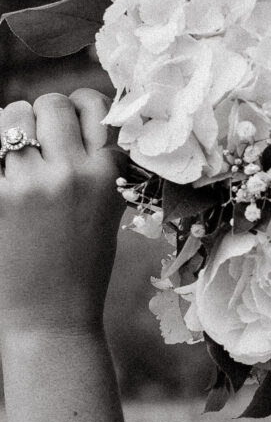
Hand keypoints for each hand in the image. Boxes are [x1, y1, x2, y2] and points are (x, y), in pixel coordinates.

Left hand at [0, 90, 126, 339]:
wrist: (52, 317)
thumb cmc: (81, 268)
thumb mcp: (108, 214)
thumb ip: (99, 168)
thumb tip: (79, 122)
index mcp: (108, 177)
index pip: (92, 106)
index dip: (79, 106)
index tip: (72, 119)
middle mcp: (73, 173)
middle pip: (50, 104)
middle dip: (41, 116)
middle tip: (38, 143)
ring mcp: (31, 183)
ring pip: (13, 118)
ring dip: (11, 133)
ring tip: (15, 162)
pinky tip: (4, 177)